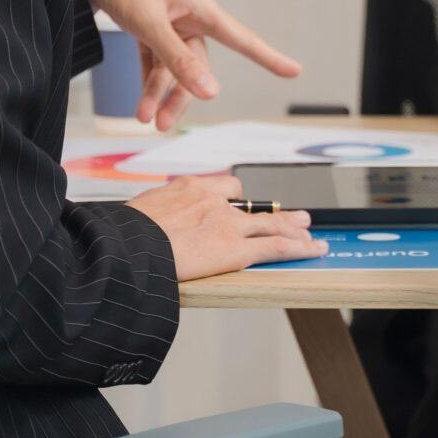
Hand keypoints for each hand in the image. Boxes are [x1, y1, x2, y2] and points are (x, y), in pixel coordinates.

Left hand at [71, 0, 300, 128]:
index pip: (241, 38)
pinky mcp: (149, 26)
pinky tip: (141, 102)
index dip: (268, 57)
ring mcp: (168, 21)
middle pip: (197, 64)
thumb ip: (178, 60)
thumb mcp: (149, 23)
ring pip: (174, 66)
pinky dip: (149, 81)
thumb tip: (210, 93)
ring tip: (142, 119)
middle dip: (181, 95)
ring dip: (159, 92)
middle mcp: (188, 14)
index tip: (294, 70)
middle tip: (161, 125)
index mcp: (199, 6)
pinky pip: (157, 60)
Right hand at [131, 174, 324, 278]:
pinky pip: (275, 246)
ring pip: (271, 224)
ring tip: (308, 230)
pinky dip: (299, 247)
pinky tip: (313, 249)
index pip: (222, 188)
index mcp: (188, 188)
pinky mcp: (236, 248)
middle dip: (274, 211)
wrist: (128, 247)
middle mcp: (213, 201)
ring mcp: (228, 223)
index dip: (235, 199)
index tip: (241, 205)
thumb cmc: (124, 234)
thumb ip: (153, 215)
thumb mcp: (138, 212)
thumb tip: (140, 225)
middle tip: (291, 214)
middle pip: (252, 204)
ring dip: (294, 228)